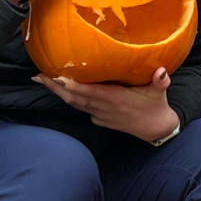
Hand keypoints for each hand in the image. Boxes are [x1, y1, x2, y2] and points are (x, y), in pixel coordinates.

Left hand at [36, 68, 179, 140]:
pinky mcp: (100, 120)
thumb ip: (160, 81)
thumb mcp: (160, 92)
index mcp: (115, 98)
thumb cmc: (155, 106)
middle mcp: (103, 107)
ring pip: (74, 103)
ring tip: (43, 80)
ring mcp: (100, 115)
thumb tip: (162, 72)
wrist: (155, 129)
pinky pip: (82, 109)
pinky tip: (63, 91)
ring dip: (58, 93)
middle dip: (54, 87)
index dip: (72, 85)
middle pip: (74, 98)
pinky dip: (71, 100)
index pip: (89, 91)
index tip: (56, 77)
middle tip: (38, 76)